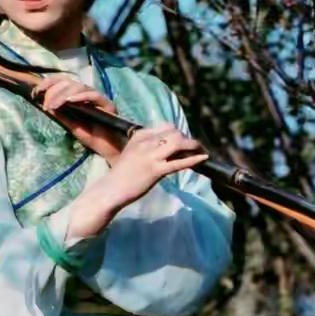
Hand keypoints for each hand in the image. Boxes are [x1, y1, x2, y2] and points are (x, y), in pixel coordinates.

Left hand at [33, 73, 124, 164]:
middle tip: (45, 104)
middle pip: (68, 82)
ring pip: (79, 86)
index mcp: (77, 96)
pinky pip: (94, 95)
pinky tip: (70, 102)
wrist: (109, 149)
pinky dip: (81, 96)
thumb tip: (46, 105)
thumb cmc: (91, 136)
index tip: (35, 92)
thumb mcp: (70, 125)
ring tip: (54, 105)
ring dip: (63, 94)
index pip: (62, 81)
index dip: (48, 83)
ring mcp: (98, 98)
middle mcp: (87, 94)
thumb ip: (60, 114)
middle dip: (53, 91)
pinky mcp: (108, 105)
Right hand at [92, 122, 209, 214]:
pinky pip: (179, 162)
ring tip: (201, 151)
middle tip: (194, 148)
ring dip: (193, 146)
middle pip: (174, 132)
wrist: (111, 189)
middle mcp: (146, 142)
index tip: (183, 141)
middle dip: (187, 139)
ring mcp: (151, 156)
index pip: (165, 127)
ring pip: (178, 143)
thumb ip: (147, 147)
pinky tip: (203, 158)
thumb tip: (166, 147)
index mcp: (139, 136)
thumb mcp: (132, 152)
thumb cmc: (121, 174)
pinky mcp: (156, 170)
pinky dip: (194, 159)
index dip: (178, 133)